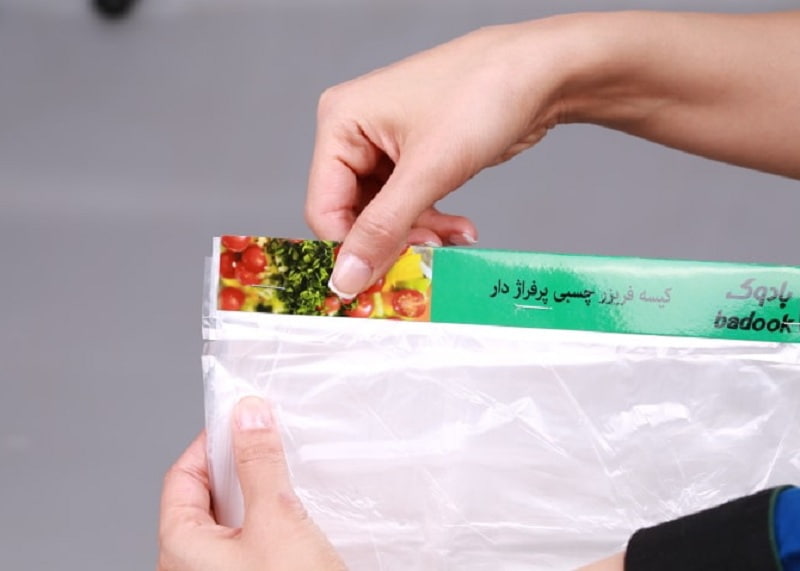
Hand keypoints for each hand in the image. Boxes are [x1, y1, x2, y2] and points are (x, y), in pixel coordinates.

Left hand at [158, 397, 346, 570]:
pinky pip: (247, 541)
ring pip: (230, 520)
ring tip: (285, 476)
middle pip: (205, 497)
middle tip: (269, 443)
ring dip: (256, 492)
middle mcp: (190, 567)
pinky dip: (267, 518)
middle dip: (238, 466)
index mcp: (180, 548)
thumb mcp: (277, 518)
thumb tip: (247, 415)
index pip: (182, 477)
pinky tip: (295, 513)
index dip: (210, 443)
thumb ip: (259, 463)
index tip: (240, 420)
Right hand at [307, 11, 799, 298]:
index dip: (349, 253)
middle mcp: (358, 123)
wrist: (560, 65)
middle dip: (393, 244)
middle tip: (431, 262)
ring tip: (455, 239)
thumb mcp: (434, 168)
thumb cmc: (494, 93)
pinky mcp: (422, 150)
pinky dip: (432, 223)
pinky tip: (460, 227)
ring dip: (418, 236)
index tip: (377, 291)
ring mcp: (390, 138)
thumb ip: (385, 229)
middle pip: (352, 212)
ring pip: (383, 214)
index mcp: (342, 116)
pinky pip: (410, 204)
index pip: (323, 206)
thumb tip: (346, 282)